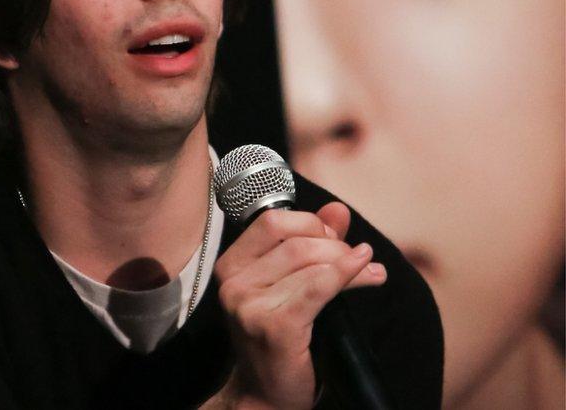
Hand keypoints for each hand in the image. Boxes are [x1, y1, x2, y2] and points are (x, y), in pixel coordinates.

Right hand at [206, 202, 386, 409]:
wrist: (267, 394)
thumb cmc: (280, 339)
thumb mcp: (291, 285)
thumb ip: (312, 244)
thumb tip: (337, 210)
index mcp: (231, 265)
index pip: (272, 221)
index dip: (310, 223)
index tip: (334, 238)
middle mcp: (233, 282)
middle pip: (294, 240)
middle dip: (335, 245)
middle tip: (358, 260)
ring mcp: (248, 305)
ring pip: (309, 263)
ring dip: (348, 263)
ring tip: (370, 272)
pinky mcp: (273, 326)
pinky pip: (317, 289)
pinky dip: (345, 276)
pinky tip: (365, 274)